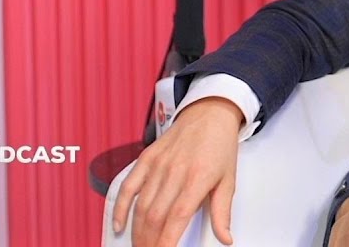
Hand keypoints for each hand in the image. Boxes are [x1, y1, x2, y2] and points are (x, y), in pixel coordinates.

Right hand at [111, 97, 243, 246]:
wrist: (210, 113)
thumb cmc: (219, 145)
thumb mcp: (228, 180)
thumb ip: (222, 213)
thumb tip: (225, 238)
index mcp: (197, 178)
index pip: (177, 219)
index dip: (167, 242)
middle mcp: (175, 171)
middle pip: (155, 216)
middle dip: (150, 241)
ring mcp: (158, 164)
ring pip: (141, 206)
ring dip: (137, 231)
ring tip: (140, 245)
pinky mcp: (146, 158)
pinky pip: (128, 186)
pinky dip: (121, 208)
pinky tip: (120, 225)